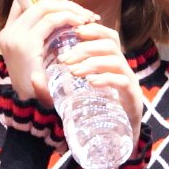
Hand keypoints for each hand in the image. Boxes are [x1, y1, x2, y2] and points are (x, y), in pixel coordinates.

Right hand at [0, 0, 98, 105]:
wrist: (33, 107)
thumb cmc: (41, 83)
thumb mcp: (40, 56)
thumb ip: (46, 36)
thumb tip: (67, 13)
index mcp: (9, 32)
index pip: (22, 0)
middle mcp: (9, 32)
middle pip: (36, 0)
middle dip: (64, 1)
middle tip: (85, 13)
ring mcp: (15, 37)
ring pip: (45, 7)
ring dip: (70, 9)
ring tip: (87, 19)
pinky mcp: (26, 45)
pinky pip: (51, 21)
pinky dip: (69, 18)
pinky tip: (82, 25)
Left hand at [55, 21, 143, 156]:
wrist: (118, 138)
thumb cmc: (96, 111)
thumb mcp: (79, 93)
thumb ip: (61, 84)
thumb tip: (34, 78)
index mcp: (111, 62)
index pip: (107, 35)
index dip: (92, 29)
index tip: (74, 32)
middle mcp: (123, 68)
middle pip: (110, 43)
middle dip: (85, 47)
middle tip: (64, 59)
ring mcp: (129, 81)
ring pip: (116, 60)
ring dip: (92, 62)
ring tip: (74, 72)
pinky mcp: (133, 98)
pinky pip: (122, 81)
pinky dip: (106, 79)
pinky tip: (91, 82)